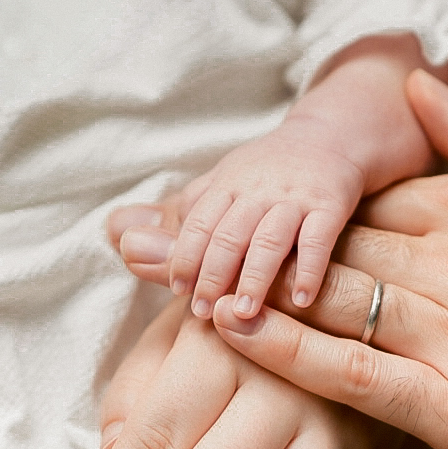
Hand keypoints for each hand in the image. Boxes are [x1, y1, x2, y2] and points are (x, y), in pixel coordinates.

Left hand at [135, 35, 443, 320]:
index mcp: (226, 186)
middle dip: (212, 272)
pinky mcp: (332, 204)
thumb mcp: (221, 186)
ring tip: (242, 312)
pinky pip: (320, 238)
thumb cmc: (268, 174)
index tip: (174, 288)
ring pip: (270, 237)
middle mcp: (258, 190)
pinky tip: (301, 299)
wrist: (333, 136)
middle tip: (201, 312)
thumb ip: (178, 217)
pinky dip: (310, 269)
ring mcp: (296, 198)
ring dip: (254, 276)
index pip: (198, 223)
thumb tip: (113, 235)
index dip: (184, 255)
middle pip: (229, 233)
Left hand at [192, 71, 447, 448]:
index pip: (363, 195)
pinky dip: (290, 349)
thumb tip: (422, 91)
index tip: (225, 202)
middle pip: (326, 240)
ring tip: (166, 276)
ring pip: (327, 297)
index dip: (291, 201)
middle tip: (146, 232)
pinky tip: (233, 332)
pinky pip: (355, 373)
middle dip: (237, 235)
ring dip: (242, 284)